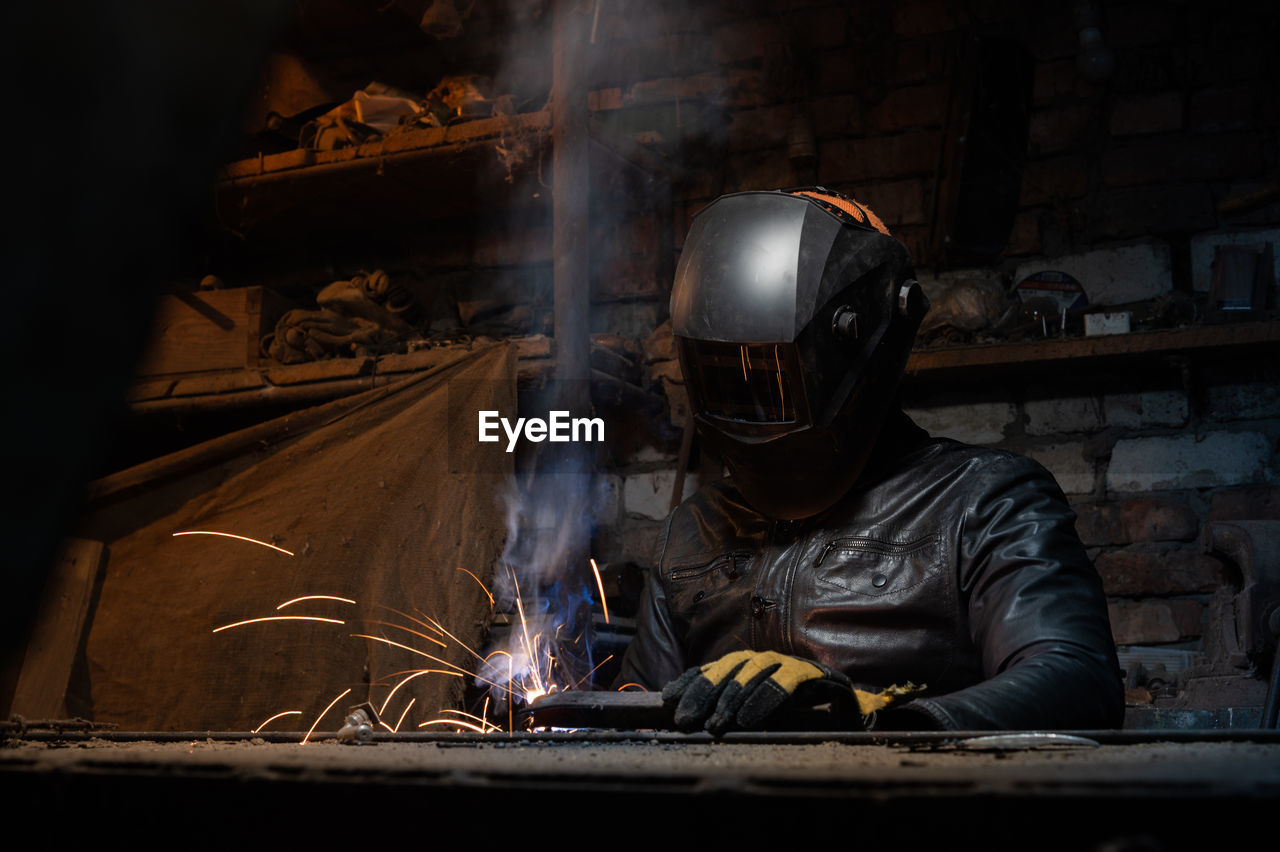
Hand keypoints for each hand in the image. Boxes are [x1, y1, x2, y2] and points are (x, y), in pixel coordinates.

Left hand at [661, 650, 859, 734]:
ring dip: (731, 700)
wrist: (846, 703)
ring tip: (714, 725)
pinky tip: (748, 720)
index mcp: (749, 665)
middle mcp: (764, 659)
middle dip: (703, 693)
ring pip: (752, 674)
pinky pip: (784, 683)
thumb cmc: (796, 708)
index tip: (667, 698)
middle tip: (684, 719)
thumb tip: (690, 716)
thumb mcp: (756, 708)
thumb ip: (730, 707)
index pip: (713, 668)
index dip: (690, 681)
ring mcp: (786, 662)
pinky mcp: (809, 673)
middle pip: (728, 669)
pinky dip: (764, 700)